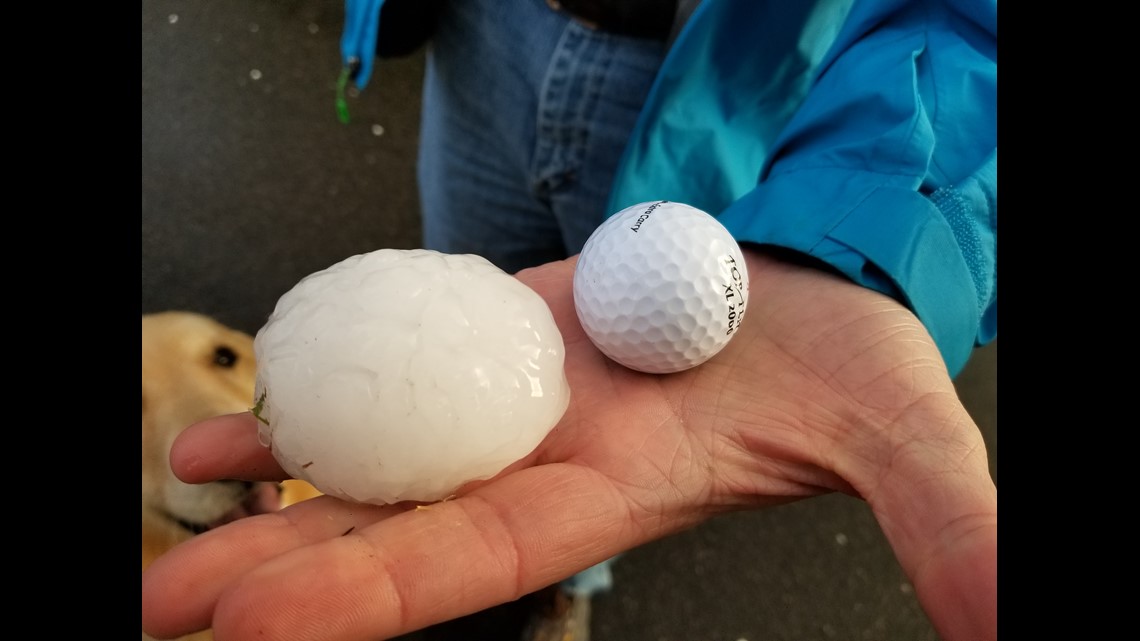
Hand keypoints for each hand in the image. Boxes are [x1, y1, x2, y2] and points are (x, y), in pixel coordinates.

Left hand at [141, 248, 996, 640]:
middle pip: (391, 528)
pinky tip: (246, 412)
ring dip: (276, 481)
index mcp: (608, 500)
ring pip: (374, 452)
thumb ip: (948, 534)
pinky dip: (318, 385)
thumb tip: (1005, 630)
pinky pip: (390, 363)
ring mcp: (504, 398)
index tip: (254, 636)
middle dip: (278, 570)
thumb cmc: (845, 357)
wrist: (804, 276)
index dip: (367, 599)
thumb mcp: (902, 437)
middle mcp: (536, 463)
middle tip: (163, 604)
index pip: (473, 566)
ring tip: (182, 491)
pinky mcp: (492, 334)